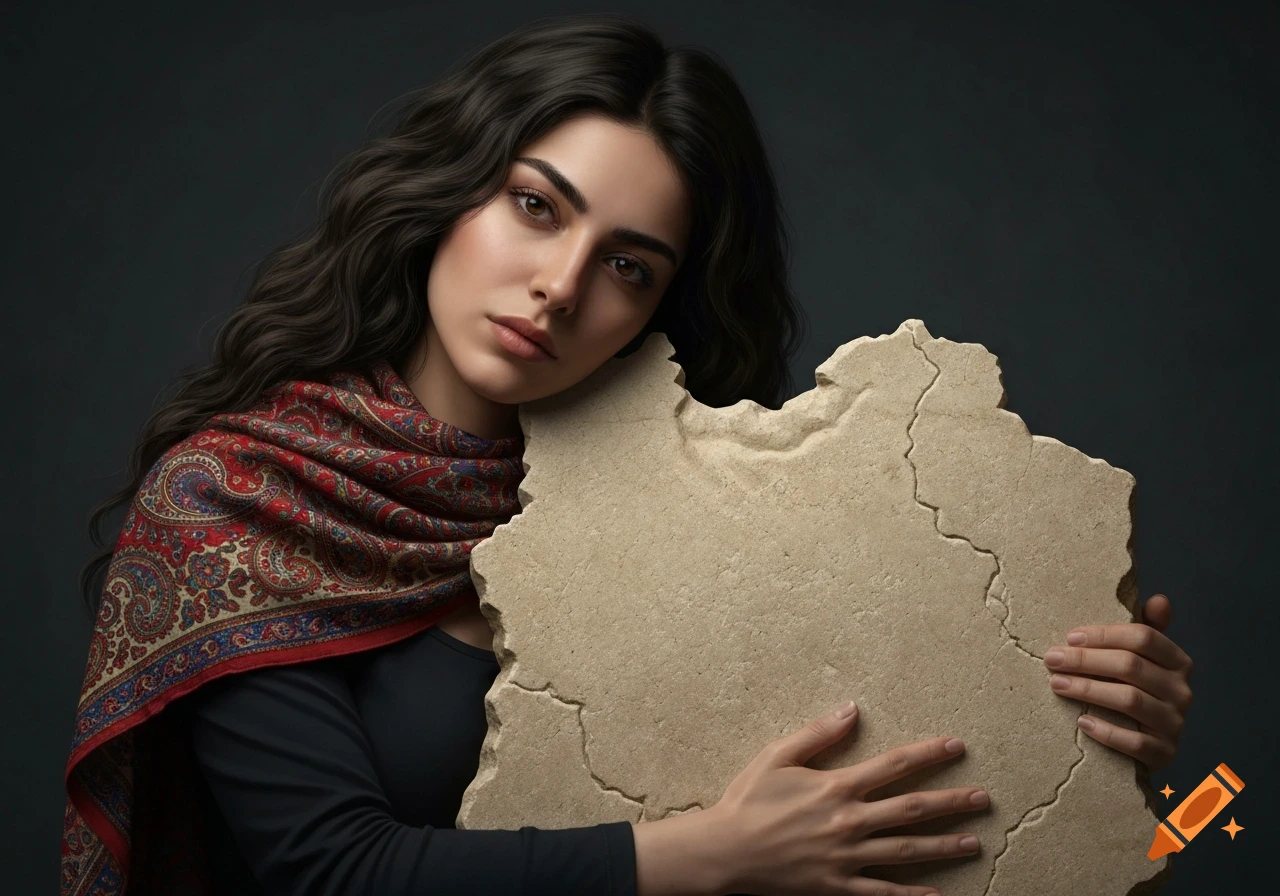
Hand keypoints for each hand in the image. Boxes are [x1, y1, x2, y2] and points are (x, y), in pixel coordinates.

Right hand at [705, 703, 986, 895]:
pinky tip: (935, 894)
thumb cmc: (748, 799)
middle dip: (952, 802)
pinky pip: (882, 893)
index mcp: (836, 787)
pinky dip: (911, 895)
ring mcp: (846, 857)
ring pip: (906, 851)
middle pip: (912, 809)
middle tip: (984, 799)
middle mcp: (849, 822)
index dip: (928, 753)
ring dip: (943, 845)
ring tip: (974, 842)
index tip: (957, 745)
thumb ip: (818, 733)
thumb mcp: (777, 756)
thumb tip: (852, 709)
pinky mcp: (837, 886)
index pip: (894, 765)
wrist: (725, 851)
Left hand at [1044, 593, 1193, 770]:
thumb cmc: (1136, 690)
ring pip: (1129, 700)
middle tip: (1051, 659)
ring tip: (1056, 684)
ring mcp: (1175, 723)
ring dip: (1088, 690)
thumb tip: (1160, 600)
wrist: (1149, 745)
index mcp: (1177, 661)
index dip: (1104, 635)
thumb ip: (1147, 630)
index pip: (1143, 637)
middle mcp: (1181, 691)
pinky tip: (1081, 722)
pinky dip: (1107, 732)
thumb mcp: (1142, 659)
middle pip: (1130, 666)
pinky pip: (1135, 743)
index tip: (1069, 637)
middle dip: (1086, 660)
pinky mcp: (1165, 753)